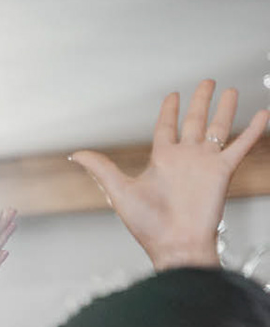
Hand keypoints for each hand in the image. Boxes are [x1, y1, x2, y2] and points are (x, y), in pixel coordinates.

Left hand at [72, 80, 268, 269]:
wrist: (175, 244)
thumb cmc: (147, 225)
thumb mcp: (119, 191)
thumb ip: (102, 169)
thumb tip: (75, 153)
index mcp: (161, 161)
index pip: (166, 128)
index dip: (169, 111)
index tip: (173, 96)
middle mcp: (185, 158)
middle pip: (195, 121)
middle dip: (200, 101)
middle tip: (207, 82)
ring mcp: (205, 163)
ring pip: (218, 128)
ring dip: (225, 108)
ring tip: (231, 90)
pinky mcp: (223, 171)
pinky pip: (241, 145)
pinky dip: (254, 129)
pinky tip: (263, 113)